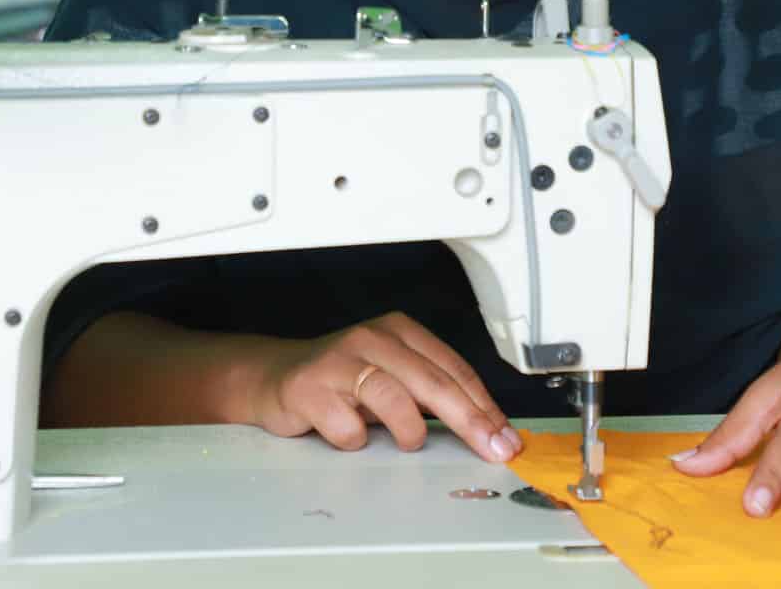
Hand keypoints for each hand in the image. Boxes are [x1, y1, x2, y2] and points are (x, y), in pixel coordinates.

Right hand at [249, 312, 522, 464]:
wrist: (276, 377)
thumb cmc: (343, 381)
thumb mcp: (394, 377)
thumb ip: (432, 394)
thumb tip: (486, 429)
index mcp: (399, 331)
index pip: (454, 369)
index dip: (484, 406)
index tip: (505, 437)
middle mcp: (372, 339)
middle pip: (433, 382)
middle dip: (470, 421)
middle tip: (492, 449)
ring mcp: (339, 361)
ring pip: (395, 399)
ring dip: (409, 431)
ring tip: (405, 440)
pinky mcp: (310, 388)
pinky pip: (349, 428)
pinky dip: (356, 440)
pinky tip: (347, 431)